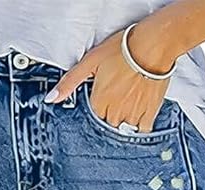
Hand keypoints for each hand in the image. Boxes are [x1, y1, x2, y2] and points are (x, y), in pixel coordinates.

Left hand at [44, 20, 176, 131]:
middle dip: (111, 111)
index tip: (105, 94)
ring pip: (124, 127)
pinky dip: (140, 125)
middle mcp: (115, 112)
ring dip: (125, 118)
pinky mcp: (150, 112)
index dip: (98, 104)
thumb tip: (51, 98)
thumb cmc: (123, 49)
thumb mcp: (90, 61)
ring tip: (129, 100)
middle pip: (108, 122)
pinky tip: (140, 113)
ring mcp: (133, 114)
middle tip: (118, 95)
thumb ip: (70, 82)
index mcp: (100, 102)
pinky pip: (143, 129)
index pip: (94, 114)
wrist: (153, 45)